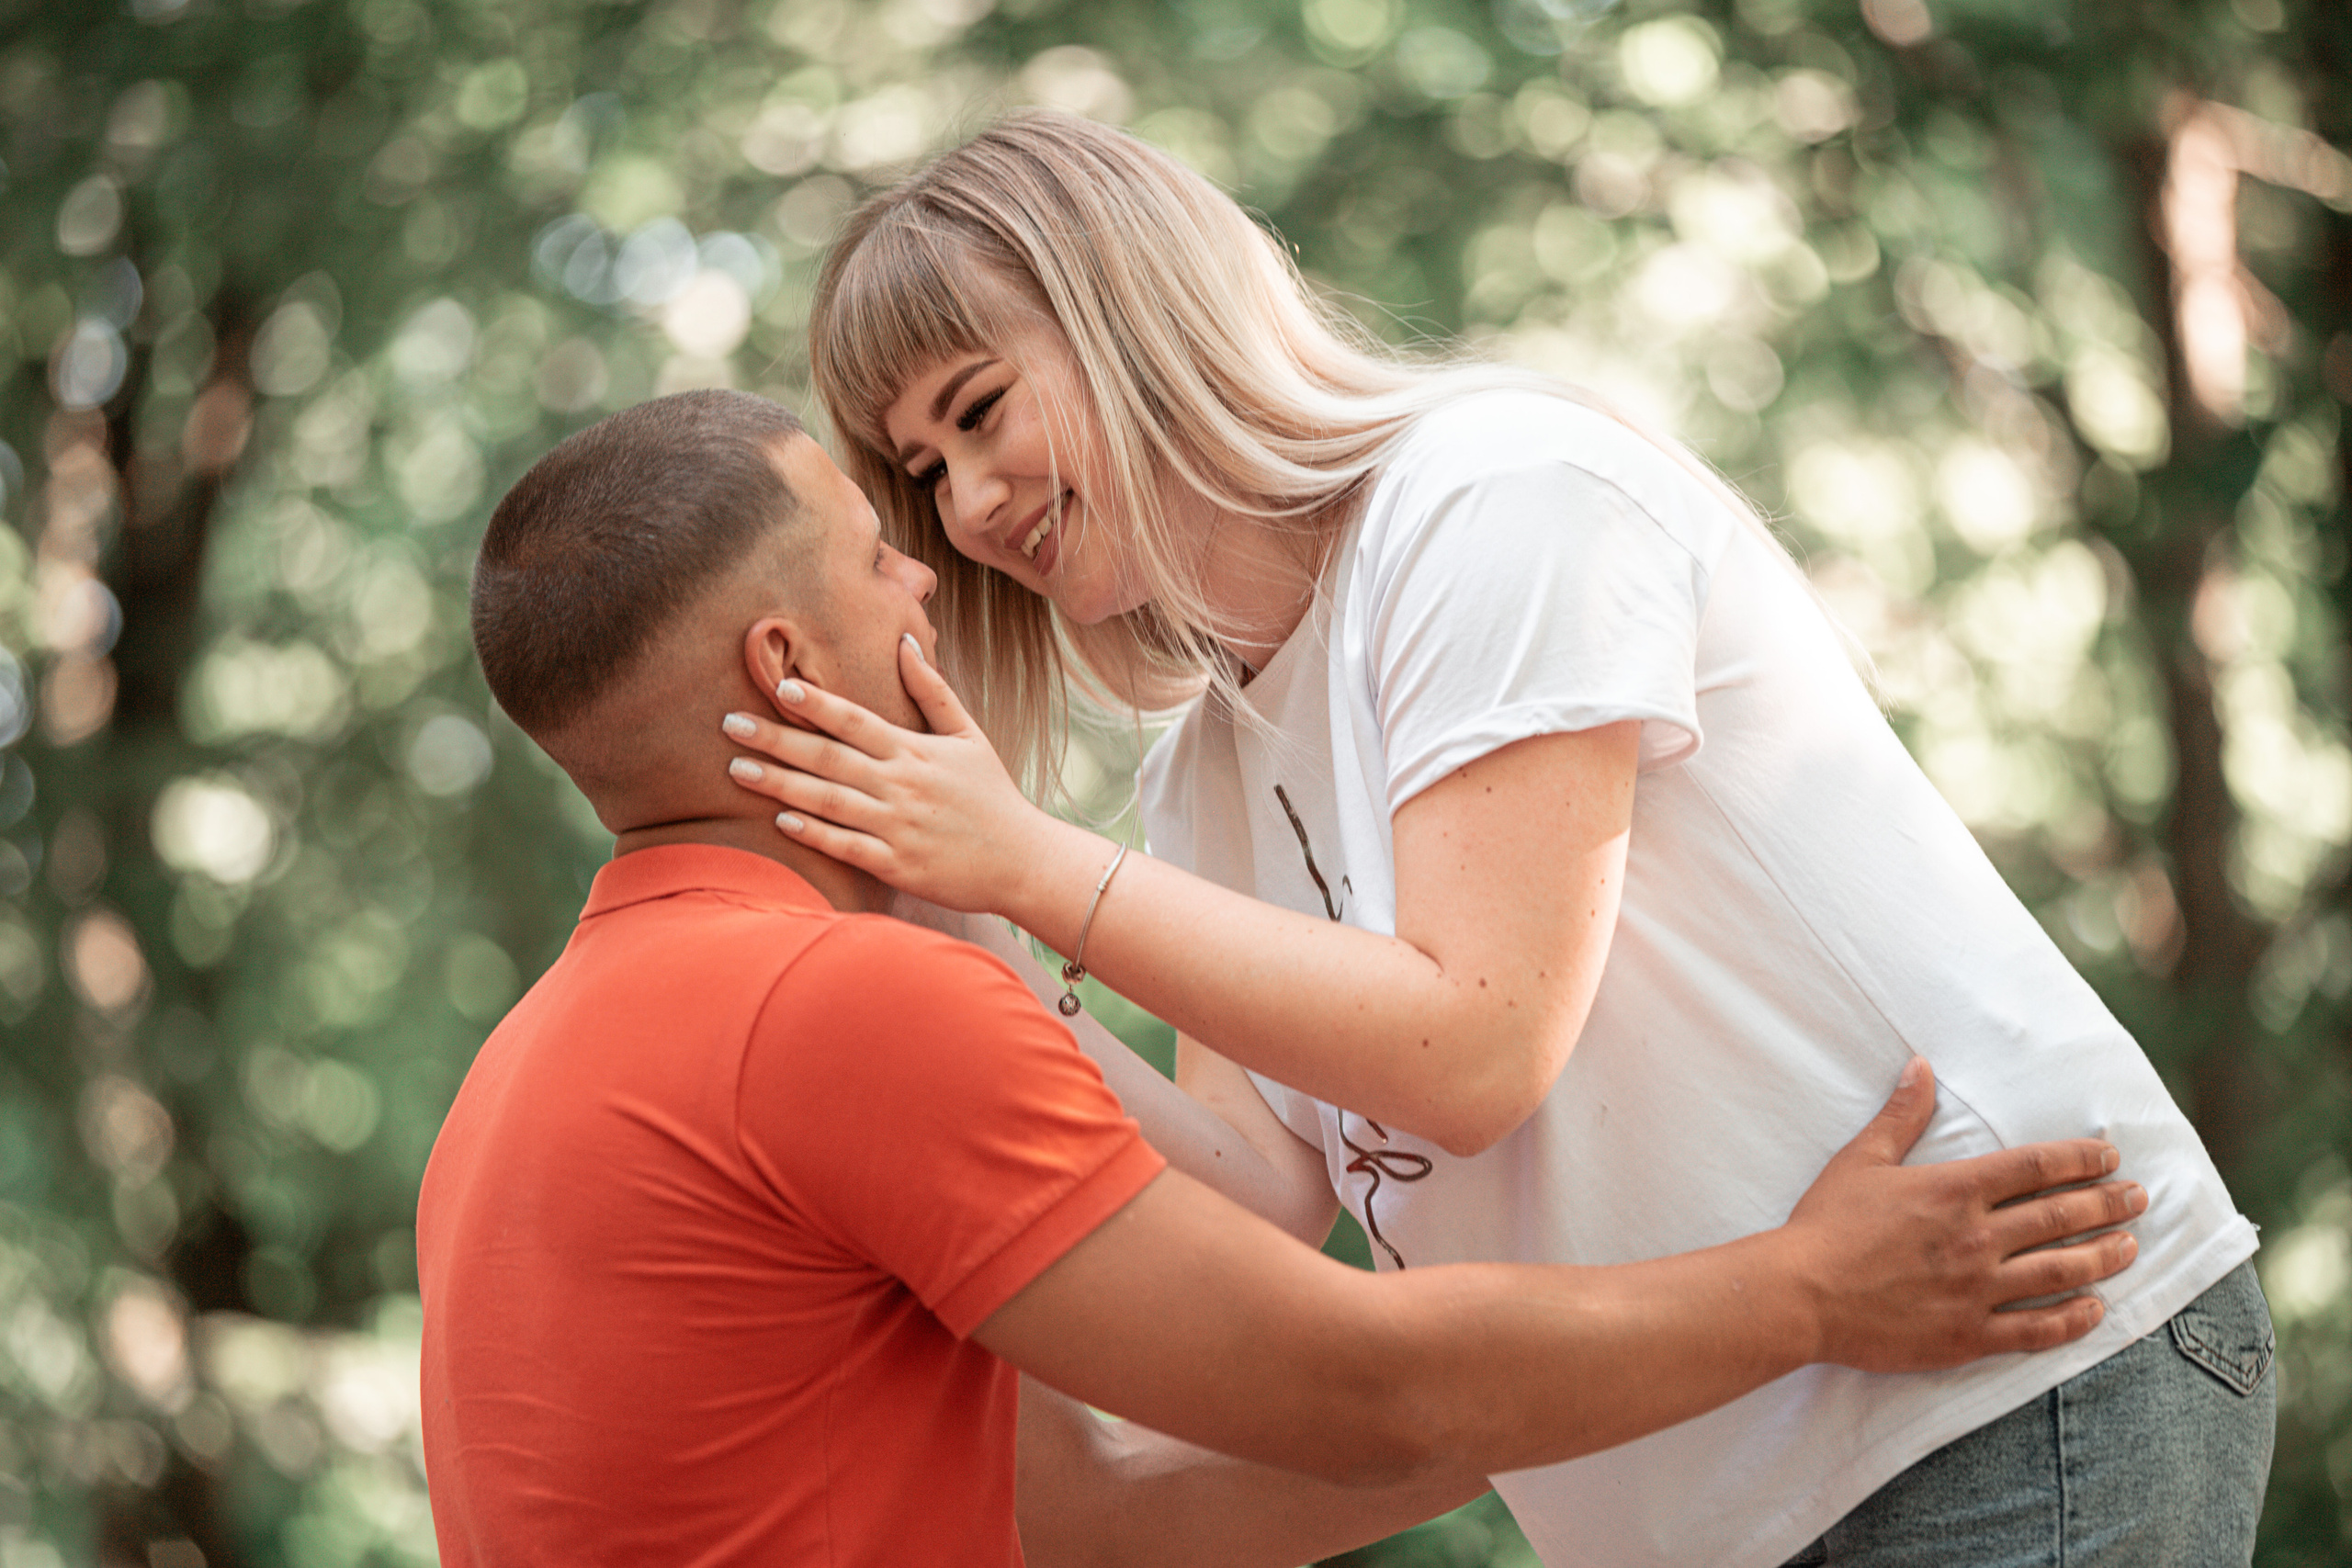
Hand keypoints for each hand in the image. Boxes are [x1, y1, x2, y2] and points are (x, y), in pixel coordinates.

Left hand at [721, 635, 1069, 913]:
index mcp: (915, 752)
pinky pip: (846, 847)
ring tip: (737, 769)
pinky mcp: (898, 865)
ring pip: (829, 802)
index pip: (856, 720)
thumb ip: (932, 690)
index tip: (778, 686)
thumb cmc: (992, 795)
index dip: (816, 703)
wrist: (1024, 860)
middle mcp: (902, 785)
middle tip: (729, 724)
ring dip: (780, 785)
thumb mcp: (969, 735)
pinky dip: (813, 834)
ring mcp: (898, 827)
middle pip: (829, 758)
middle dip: (777, 739)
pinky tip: (780, 822)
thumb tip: (903, 641)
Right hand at [1785, 1057, 2143, 1372]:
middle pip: (2060, 1216)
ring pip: (2060, 1271)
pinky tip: (2095, 1310)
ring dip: (2103, 1257)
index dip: (2080, 1159)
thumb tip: (1921, 1067)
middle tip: (2138, 1199)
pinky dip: (2073, 1320)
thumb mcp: (1860, 1160)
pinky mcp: (1968, 1334)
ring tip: (2129, 1247)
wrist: (1800, 1294)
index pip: (2036, 1167)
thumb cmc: (1825, 1225)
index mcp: (1954, 1189)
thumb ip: (1900, 1115)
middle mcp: (1976, 1237)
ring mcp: (1977, 1289)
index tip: (2109, 1158)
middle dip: (2107, 1204)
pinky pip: (2036, 1329)